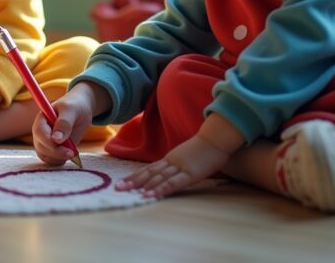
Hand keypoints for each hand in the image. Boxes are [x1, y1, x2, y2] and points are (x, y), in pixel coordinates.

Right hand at [31, 84, 95, 165]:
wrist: (81, 110)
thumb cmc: (75, 106)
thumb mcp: (71, 110)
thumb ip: (64, 123)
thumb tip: (56, 139)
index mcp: (42, 119)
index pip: (39, 133)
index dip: (48, 140)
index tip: (61, 143)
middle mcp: (41, 132)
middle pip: (41, 147)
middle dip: (55, 152)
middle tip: (71, 152)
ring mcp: (46, 142)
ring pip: (45, 156)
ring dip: (58, 157)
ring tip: (72, 151)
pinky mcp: (54, 150)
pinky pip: (53, 160)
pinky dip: (61, 160)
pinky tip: (70, 153)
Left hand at [117, 133, 231, 197]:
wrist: (217, 139)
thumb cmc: (205, 149)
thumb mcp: (187, 155)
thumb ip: (178, 162)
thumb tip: (171, 169)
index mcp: (170, 158)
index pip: (149, 168)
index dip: (135, 176)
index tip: (122, 182)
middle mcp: (171, 162)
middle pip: (148, 173)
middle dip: (132, 182)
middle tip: (117, 189)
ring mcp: (179, 167)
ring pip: (156, 178)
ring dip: (141, 186)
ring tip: (128, 193)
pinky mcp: (189, 174)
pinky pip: (172, 183)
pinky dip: (159, 190)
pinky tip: (149, 195)